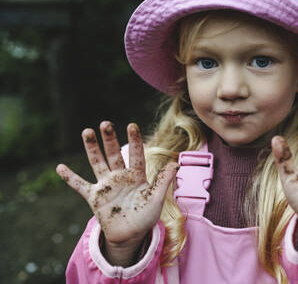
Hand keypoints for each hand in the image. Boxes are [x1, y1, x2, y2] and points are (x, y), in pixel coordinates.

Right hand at [56, 121, 177, 264]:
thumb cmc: (145, 216)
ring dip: (92, 148)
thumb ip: (163, 181)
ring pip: (97, 162)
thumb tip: (175, 164)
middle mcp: (120, 176)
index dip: (134, 140)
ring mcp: (106, 185)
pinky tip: (60, 167)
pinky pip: (80, 185)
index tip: (132, 125)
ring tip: (86, 131)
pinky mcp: (95, 197)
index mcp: (136, 175)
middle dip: (110, 139)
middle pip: (114, 154)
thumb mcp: (156, 199)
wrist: (130, 235)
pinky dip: (70, 177)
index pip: (136, 154)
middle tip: (105, 123)